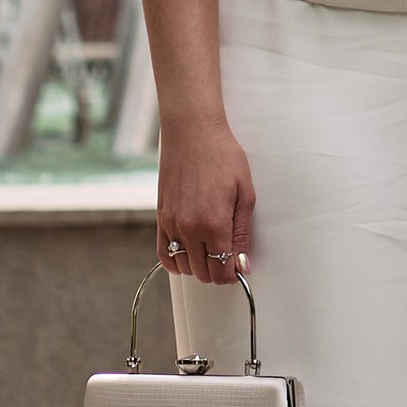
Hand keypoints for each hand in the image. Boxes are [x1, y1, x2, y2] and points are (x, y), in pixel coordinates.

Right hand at [157, 118, 254, 288]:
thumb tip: (242, 265)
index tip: (238, 267)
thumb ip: (242, 233)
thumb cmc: (223, 156)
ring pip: (184, 267)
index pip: (221, 271)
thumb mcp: (245, 193)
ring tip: (211, 248)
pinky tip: (189, 252)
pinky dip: (176, 261)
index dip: (232, 274)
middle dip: (218, 270)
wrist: (193, 131)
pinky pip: (164, 254)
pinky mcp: (160, 217)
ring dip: (198, 265)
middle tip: (228, 255)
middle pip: (203, 273)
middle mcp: (190, 228)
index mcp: (214, 224)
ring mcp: (172, 224)